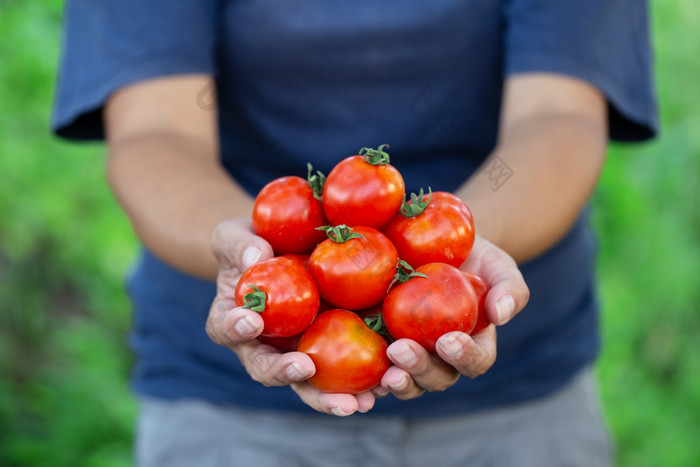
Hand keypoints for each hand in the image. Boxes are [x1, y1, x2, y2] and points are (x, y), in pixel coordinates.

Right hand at [205, 219, 375, 415]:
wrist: (281, 249)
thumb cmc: (251, 243)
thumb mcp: (236, 235)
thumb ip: (240, 245)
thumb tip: (257, 256)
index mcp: (233, 320)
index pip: (227, 329)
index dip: (236, 328)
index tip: (251, 321)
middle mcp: (262, 346)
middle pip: (268, 369)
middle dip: (286, 374)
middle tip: (304, 368)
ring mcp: (296, 351)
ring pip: (309, 383)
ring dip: (329, 397)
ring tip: (355, 403)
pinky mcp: (329, 350)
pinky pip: (344, 372)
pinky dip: (363, 383)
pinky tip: (386, 384)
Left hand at [380, 235, 528, 398]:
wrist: (437, 246)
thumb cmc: (475, 259)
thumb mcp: (499, 266)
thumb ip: (510, 289)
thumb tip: (502, 314)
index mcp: (472, 346)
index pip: (474, 361)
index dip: (464, 358)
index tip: (449, 340)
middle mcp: (440, 359)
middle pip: (436, 378)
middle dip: (420, 370)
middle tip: (402, 350)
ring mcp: (410, 355)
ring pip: (405, 381)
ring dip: (395, 381)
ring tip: (382, 372)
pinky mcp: (380, 344)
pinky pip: (373, 367)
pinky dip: (366, 376)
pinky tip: (356, 371)